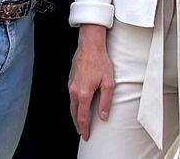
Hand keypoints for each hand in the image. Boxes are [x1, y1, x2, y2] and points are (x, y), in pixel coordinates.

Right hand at [68, 25, 113, 139]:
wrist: (90, 45)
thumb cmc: (100, 61)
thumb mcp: (108, 83)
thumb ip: (106, 101)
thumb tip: (103, 116)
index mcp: (83, 93)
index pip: (82, 117)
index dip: (84, 128)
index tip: (85, 135)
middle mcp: (74, 90)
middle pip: (74, 113)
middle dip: (78, 124)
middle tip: (82, 132)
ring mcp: (71, 84)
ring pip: (71, 105)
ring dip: (75, 115)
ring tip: (80, 122)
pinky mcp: (70, 79)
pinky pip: (71, 96)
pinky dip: (74, 105)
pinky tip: (79, 105)